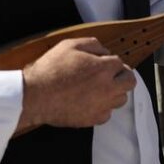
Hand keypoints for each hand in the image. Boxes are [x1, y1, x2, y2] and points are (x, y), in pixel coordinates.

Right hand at [18, 37, 135, 132]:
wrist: (34, 96)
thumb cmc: (50, 71)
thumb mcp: (70, 45)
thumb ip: (93, 44)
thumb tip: (104, 51)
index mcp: (104, 68)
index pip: (120, 63)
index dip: (110, 62)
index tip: (102, 64)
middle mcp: (107, 88)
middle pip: (129, 82)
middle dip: (121, 76)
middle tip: (109, 75)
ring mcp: (101, 105)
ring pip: (121, 99)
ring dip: (114, 92)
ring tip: (99, 88)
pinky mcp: (92, 119)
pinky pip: (107, 114)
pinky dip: (102, 108)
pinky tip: (90, 101)